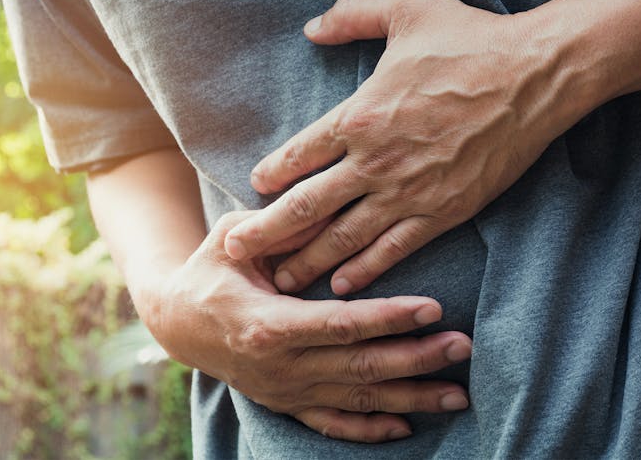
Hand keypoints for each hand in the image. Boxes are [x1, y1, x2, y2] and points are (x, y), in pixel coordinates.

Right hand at [142, 209, 472, 442]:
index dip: (389, 318)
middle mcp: (281, 365)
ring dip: (410, 397)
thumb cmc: (210, 271)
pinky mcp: (287, 404)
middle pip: (360, 366)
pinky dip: (370, 429)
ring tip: (457, 394)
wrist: (177, 323)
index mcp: (268, 322)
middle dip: (417, 358)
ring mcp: (285, 390)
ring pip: (358, 399)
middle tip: (463, 346)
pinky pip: (333, 424)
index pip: (341, 324)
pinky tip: (406, 426)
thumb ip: (282, 227)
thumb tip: (332, 211)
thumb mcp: (234, 239)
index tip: (433, 308)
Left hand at [225, 0, 572, 293]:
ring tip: (280, 280)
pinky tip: (342, 286)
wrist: (534, 77)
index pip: (297, 155)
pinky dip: (365, 270)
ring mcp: (408, 191)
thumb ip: (353, 15)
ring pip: (343, 237)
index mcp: (359, 114)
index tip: (252, 190)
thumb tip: (313, 28)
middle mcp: (374, 160)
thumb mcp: (407, 8)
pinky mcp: (442, 212)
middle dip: (266, 232)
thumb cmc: (471, 40)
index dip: (269, 175)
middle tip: (236, 251)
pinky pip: (393, 249)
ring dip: (307, 261)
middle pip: (306, 206)